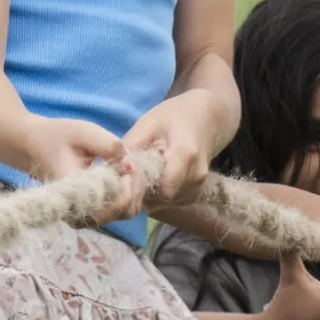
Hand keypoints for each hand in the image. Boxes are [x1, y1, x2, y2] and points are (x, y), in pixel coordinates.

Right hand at [21, 116, 145, 222]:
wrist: (34, 147)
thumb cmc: (57, 137)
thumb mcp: (82, 131)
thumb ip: (108, 145)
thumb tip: (131, 165)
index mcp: (74, 193)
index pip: (113, 201)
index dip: (128, 182)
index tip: (127, 160)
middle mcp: (80, 212)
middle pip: (124, 210)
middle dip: (135, 185)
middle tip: (131, 161)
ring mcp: (86, 217)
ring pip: (126, 213)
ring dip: (135, 190)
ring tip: (127, 166)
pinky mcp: (92, 214)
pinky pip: (122, 211)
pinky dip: (130, 194)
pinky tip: (124, 174)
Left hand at [124, 90, 225, 208]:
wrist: (206, 119)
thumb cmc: (174, 117)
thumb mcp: (149, 123)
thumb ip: (131, 146)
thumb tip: (114, 170)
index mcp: (186, 154)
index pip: (163, 186)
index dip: (141, 186)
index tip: (127, 175)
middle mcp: (196, 175)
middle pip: (163, 197)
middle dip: (144, 191)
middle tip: (133, 173)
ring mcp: (198, 186)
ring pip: (166, 202)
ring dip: (150, 194)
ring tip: (146, 172)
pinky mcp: (195, 194)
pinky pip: (171, 202)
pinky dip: (159, 195)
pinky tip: (156, 178)